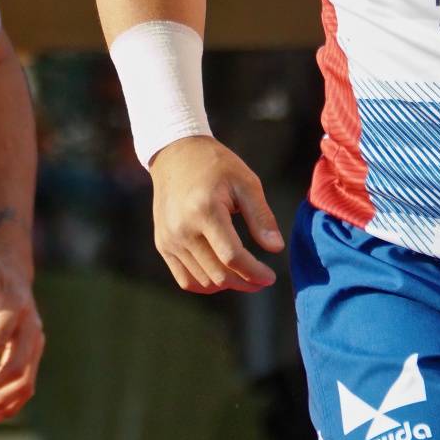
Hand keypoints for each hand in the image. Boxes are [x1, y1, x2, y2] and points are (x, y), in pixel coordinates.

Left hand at [0, 250, 43, 422]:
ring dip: (2, 399)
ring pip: (26, 380)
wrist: (14, 274)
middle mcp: (31, 327)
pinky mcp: (33, 355)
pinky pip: (27, 385)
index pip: (2, 334)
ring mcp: (35, 343)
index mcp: (16, 306)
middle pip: (18, 364)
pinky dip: (13, 403)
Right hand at [148, 135, 283, 294]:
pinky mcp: (163, 244)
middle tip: (262, 279)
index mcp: (205, 210)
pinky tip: (223, 276)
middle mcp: (182, 229)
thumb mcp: (246, 182)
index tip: (270, 277)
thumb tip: (276, 248)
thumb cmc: (216, 165)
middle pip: (218, 274)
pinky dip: (206, 284)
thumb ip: (261, 216)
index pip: (232, 256)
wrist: (176, 155)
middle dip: (245, 282)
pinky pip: (185, 279)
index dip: (254, 272)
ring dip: (227, 284)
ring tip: (245, 274)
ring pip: (202, 281)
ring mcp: (169, 239)